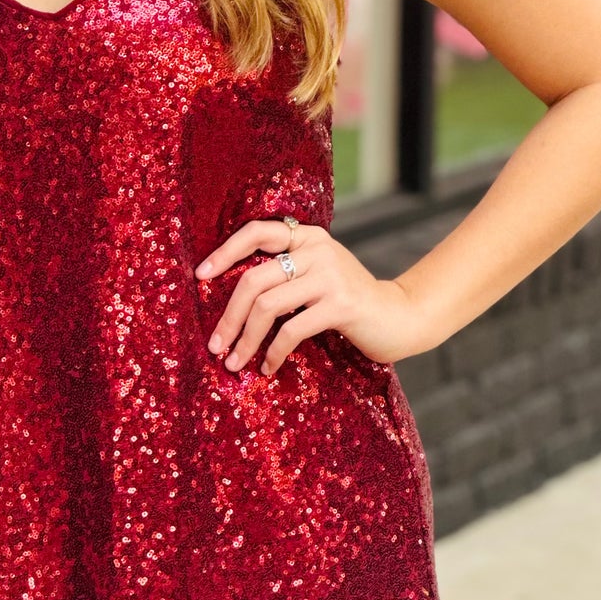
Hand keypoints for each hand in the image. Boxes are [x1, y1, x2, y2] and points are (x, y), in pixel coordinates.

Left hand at [194, 218, 441, 375]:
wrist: (399, 317)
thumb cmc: (348, 301)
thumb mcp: (317, 275)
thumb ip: (285, 273)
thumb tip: (229, 295)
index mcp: (307, 236)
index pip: (256, 232)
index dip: (225, 252)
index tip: (201, 276)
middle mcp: (318, 249)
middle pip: (253, 279)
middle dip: (228, 316)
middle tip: (214, 345)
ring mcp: (330, 275)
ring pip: (268, 306)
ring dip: (245, 340)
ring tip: (234, 362)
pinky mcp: (341, 304)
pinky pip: (292, 329)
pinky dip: (273, 352)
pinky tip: (267, 368)